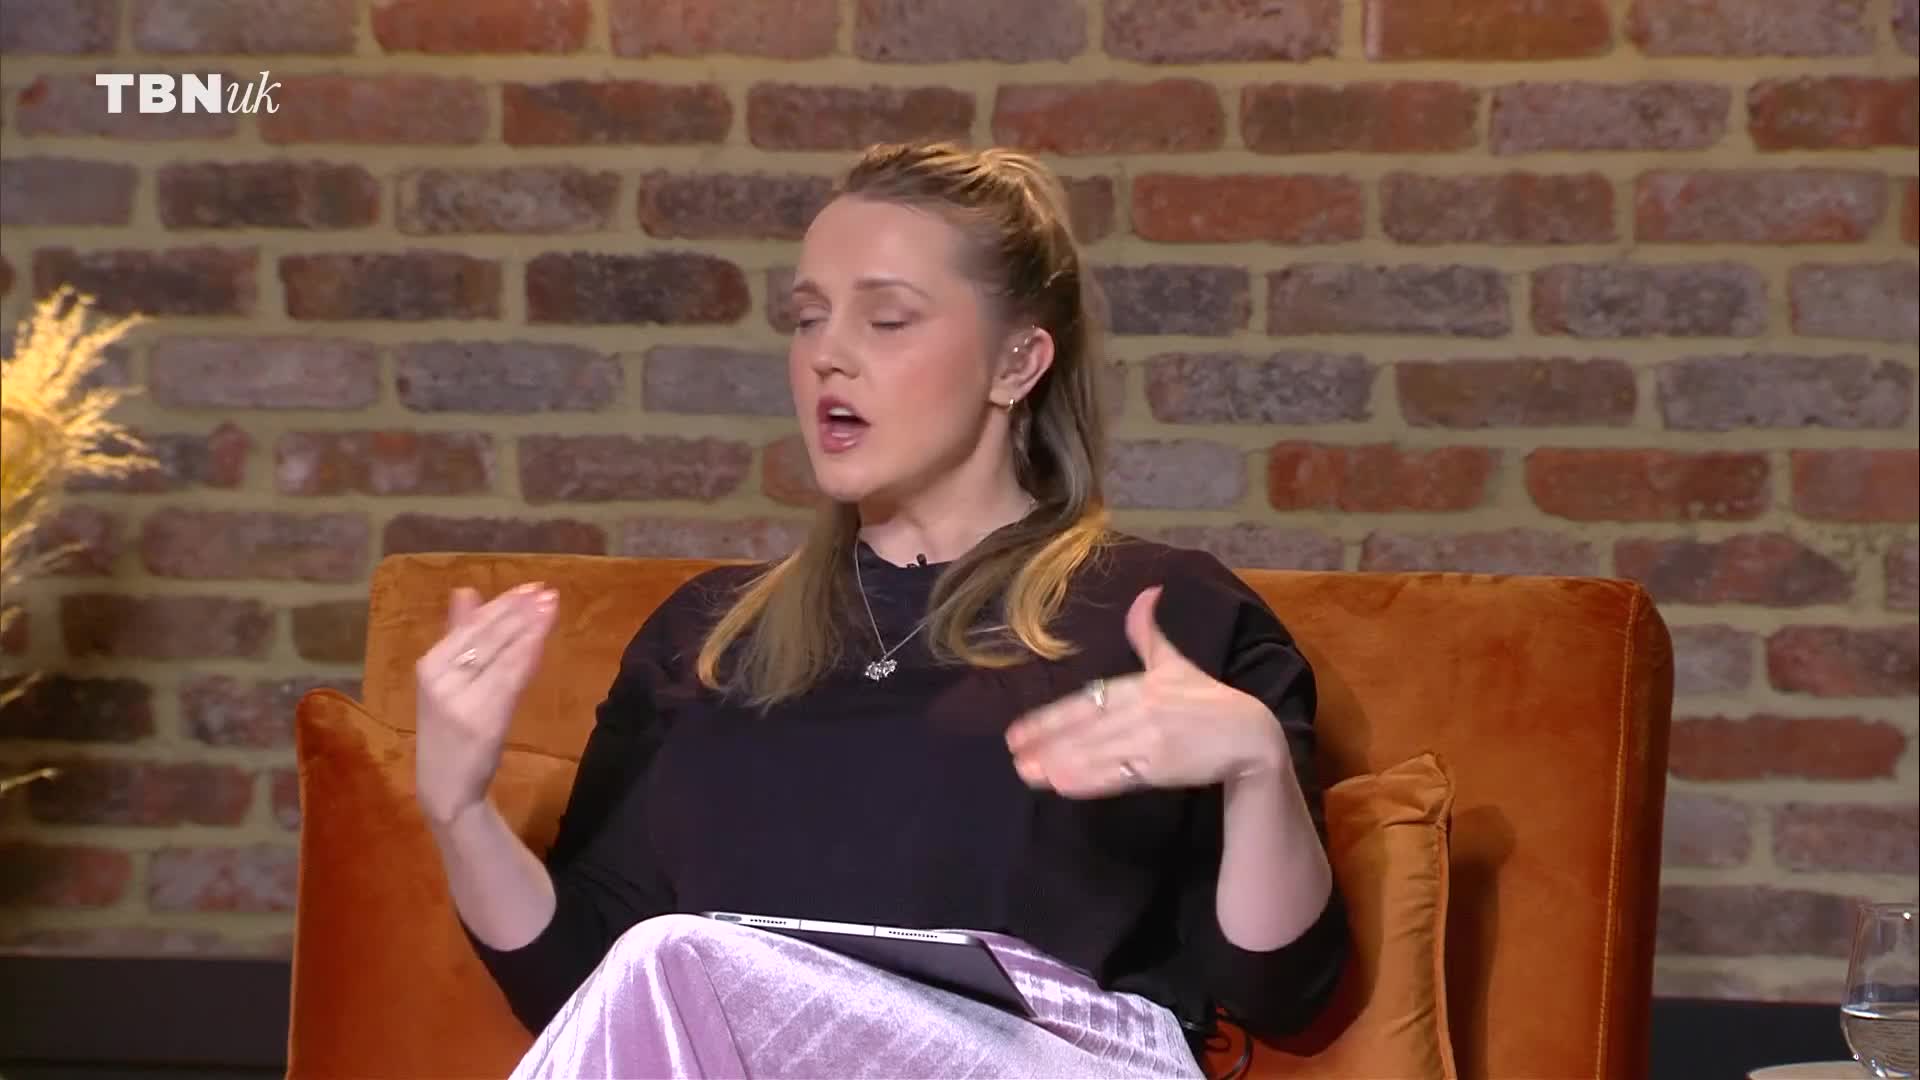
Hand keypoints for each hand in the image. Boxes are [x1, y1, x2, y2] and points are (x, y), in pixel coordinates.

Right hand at [414, 582, 558, 826]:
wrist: (446, 786)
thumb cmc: (448, 730)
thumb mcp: (446, 680)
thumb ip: (456, 635)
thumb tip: (466, 591)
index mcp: (429, 665)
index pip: (471, 626)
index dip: (503, 604)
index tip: (532, 587)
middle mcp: (439, 677)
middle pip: (486, 636)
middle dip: (520, 611)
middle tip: (548, 592)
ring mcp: (459, 699)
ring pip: (500, 654)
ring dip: (528, 628)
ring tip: (550, 606)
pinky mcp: (481, 719)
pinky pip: (509, 680)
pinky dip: (527, 657)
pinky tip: (542, 641)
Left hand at [1003, 586, 1288, 798]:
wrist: (1249, 734)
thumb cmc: (1208, 700)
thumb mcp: (1177, 663)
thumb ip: (1149, 634)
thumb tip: (1147, 591)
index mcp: (1140, 685)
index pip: (1085, 703)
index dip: (1049, 719)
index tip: (1016, 732)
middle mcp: (1141, 709)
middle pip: (1085, 728)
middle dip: (1047, 743)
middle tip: (1012, 757)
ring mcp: (1151, 739)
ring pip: (1097, 752)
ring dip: (1061, 763)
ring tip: (1028, 774)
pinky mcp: (1164, 765)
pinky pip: (1121, 773)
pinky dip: (1092, 778)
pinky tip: (1065, 785)